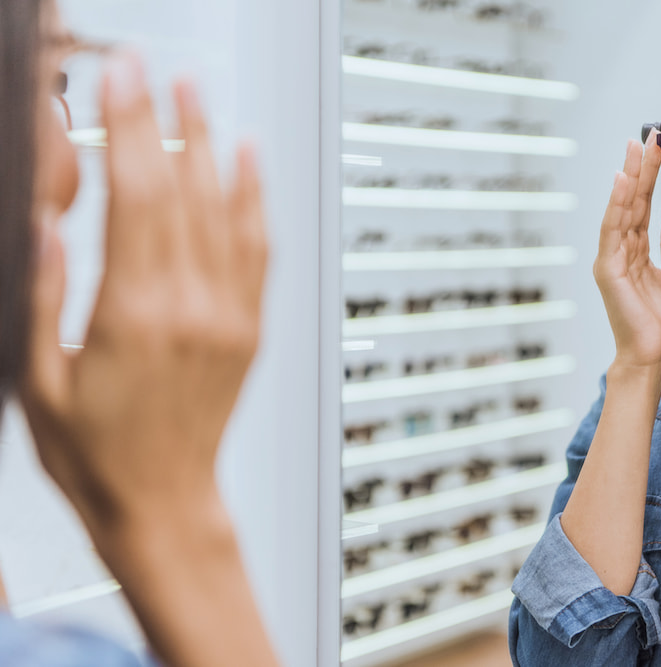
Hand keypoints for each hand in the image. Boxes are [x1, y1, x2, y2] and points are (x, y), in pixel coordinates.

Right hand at [20, 52, 267, 532]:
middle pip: (180, 190)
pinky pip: (260, 252)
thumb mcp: (40, 381)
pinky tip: (249, 162)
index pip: (134, 195)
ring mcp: (230, 317)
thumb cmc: (98, 453)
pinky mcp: (250, 329)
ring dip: (212, 147)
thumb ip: (47, 299)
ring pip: (226, 212)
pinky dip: (256, 200)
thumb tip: (51, 228)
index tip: (120, 80)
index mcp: (135, 315)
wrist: (164, 502)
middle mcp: (193, 307)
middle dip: (164, 121)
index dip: (128, 128)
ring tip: (198, 96)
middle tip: (153, 71)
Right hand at [594, 131, 660, 372]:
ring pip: (620, 209)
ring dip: (628, 177)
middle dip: (637, 168)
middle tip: (645, 135)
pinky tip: (621, 182)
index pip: (641, 207)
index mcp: (634, 252)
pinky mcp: (607, 269)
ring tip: (634, 147)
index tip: (657, 148)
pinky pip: (613, 230)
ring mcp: (610, 258)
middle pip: (629, 202)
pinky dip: (616, 204)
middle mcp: (618, 251)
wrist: (653, 356)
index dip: (648, 178)